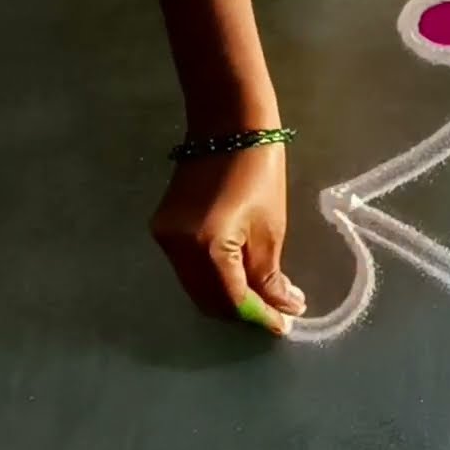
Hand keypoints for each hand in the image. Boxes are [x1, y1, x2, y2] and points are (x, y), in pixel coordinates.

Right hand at [151, 144, 305, 334]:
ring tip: (266, 298)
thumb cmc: (258, 171)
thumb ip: (270, 275)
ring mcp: (165, 239)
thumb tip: (284, 307)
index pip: (232, 299)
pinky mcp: (163, 229)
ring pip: (197, 287)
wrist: (227, 124)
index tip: (286, 325)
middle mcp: (176, 248)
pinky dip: (214, 279)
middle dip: (244, 312)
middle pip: (209, 300)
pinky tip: (241, 277)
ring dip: (229, 297)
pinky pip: (189, 269)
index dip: (260, 316)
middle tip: (279, 313)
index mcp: (206, 247)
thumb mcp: (270, 228)